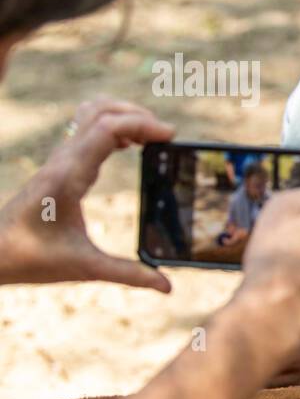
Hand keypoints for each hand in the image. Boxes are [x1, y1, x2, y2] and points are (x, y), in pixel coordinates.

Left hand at [0, 99, 174, 290]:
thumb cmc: (31, 258)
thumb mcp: (84, 267)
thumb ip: (128, 274)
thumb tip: (167, 286)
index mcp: (69, 177)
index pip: (107, 128)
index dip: (142, 124)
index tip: (170, 136)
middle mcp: (62, 161)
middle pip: (100, 111)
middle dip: (137, 115)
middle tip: (164, 136)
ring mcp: (58, 161)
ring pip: (90, 115)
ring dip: (122, 116)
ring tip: (150, 136)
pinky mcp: (58, 166)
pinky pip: (85, 131)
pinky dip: (111, 128)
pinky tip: (128, 147)